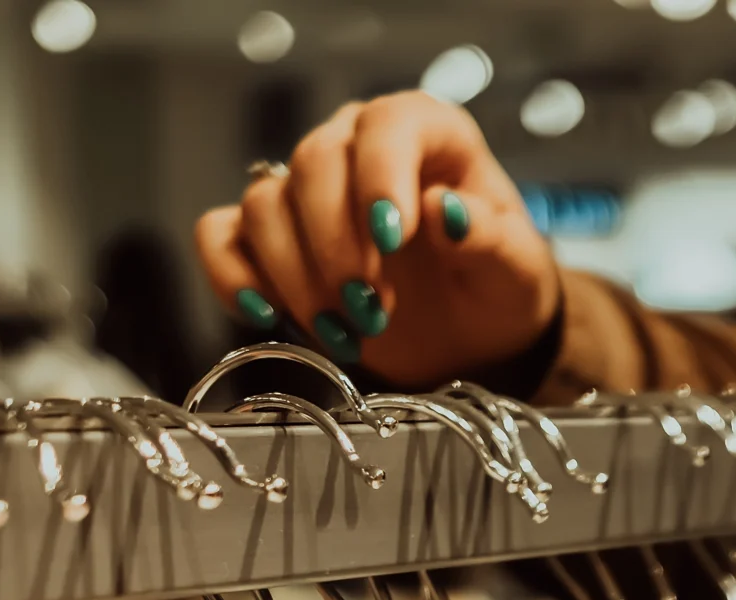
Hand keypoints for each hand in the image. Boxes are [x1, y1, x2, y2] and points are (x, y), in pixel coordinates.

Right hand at [193, 94, 560, 386]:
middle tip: (373, 310)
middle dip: (337, 247)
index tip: (392, 240)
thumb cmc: (496, 287)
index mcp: (425, 132)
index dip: (381, 178)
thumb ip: (488, 238)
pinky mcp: (272, 239)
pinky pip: (221, 236)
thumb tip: (444, 210)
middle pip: (313, 165)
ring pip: (264, 205)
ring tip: (348, 332)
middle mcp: (358, 147)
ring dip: (298, 278)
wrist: (473, 337)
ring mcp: (308, 191)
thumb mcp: (514, 269)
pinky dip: (232, 276)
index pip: (386, 126)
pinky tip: (267, 316)